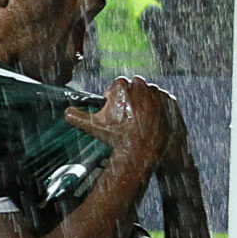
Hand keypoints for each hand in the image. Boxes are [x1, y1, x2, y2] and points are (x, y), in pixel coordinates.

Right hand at [63, 77, 183, 173]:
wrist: (140, 152)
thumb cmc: (116, 138)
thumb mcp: (93, 127)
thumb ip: (77, 116)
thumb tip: (66, 112)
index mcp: (122, 87)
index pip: (117, 85)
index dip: (114, 97)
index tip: (115, 108)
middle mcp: (140, 86)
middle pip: (134, 85)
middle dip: (130, 96)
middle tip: (127, 114)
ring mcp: (156, 93)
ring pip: (149, 91)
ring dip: (145, 100)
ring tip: (140, 118)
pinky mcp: (169, 101)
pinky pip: (163, 99)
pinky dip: (159, 106)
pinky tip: (152, 119)